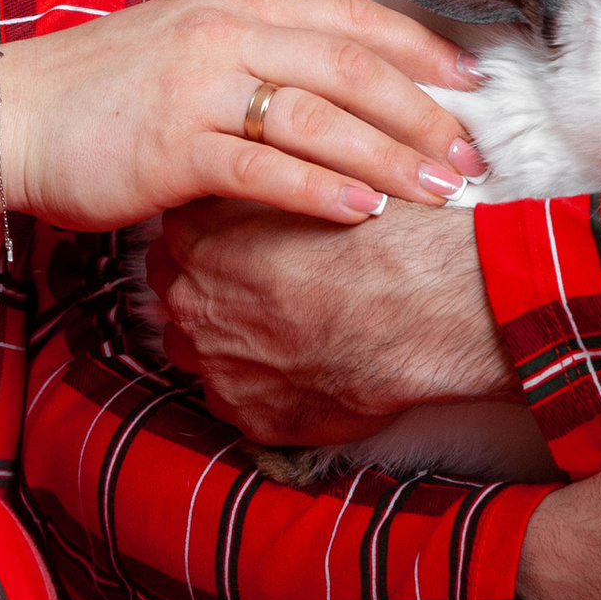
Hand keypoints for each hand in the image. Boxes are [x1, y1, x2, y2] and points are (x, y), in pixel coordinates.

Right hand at [5, 0, 487, 235]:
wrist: (16, 114)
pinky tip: (365, 212)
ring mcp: (198, 87)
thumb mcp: (189, 44)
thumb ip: (257, 50)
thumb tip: (335, 74)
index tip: (472, 81)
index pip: (350, 16)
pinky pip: (265, 167)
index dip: (420, 47)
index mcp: (235, 4)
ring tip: (440, 189)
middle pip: (352, 65)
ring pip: (321, 116)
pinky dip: (323, 188)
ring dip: (390, 154)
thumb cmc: (105, 89)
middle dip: (423, 110)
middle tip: (472, 153)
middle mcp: (225, 35)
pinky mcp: (173, 146)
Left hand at [146, 195, 509, 439]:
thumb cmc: (378, 235)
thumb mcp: (313, 184)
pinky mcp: (251, 415)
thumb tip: (265, 191)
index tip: (240, 241)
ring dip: (228, 345)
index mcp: (199, 236)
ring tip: (285, 334)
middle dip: (209, 291)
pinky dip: (264, 391)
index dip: (210, 237)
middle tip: (262, 289)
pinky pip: (240, 403)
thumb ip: (268, 194)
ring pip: (199, 354)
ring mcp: (218, 365)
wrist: (423, 304)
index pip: (177, 233)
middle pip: (178, 293)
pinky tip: (306, 373)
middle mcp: (193, 302)